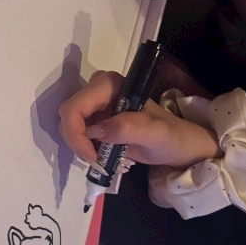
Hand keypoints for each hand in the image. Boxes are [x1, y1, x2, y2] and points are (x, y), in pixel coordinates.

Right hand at [59, 71, 220, 168]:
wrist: (177, 145)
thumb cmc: (170, 137)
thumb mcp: (155, 134)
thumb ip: (128, 128)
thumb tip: (96, 131)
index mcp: (111, 85)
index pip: (75, 106)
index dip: (76, 133)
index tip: (92, 157)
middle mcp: (99, 89)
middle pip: (68, 114)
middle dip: (76, 140)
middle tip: (95, 160)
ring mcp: (96, 104)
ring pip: (69, 123)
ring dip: (79, 144)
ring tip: (100, 158)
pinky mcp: (95, 117)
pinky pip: (76, 131)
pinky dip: (83, 146)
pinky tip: (100, 153)